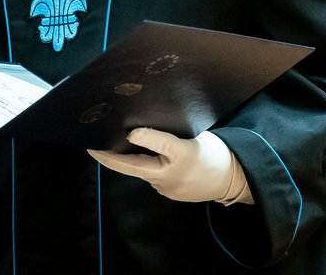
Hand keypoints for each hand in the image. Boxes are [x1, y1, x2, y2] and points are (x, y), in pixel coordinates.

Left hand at [88, 128, 252, 204]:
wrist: (237, 177)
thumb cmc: (213, 156)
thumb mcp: (186, 143)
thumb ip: (158, 139)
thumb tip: (131, 134)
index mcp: (163, 168)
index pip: (125, 163)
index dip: (105, 154)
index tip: (89, 145)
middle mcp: (162, 181)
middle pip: (132, 167)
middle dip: (114, 155)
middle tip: (97, 139)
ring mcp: (168, 187)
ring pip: (143, 169)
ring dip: (132, 157)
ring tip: (118, 138)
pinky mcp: (173, 190)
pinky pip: (154, 173)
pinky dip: (146, 162)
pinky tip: (144, 150)